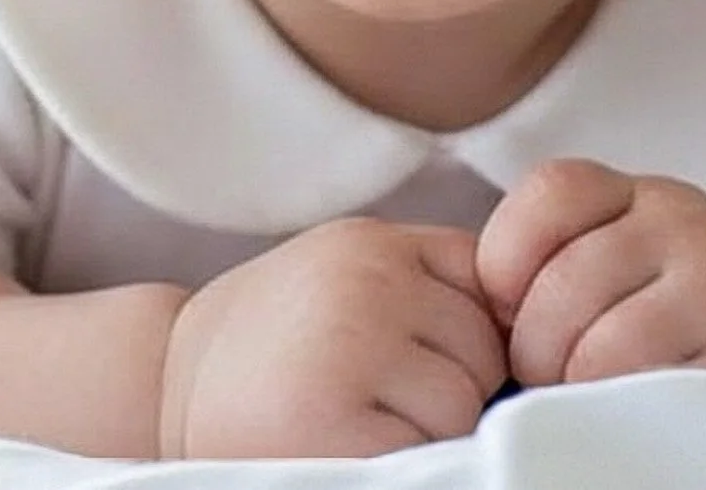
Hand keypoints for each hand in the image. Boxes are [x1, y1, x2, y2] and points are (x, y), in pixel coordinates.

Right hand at [157, 218, 507, 458]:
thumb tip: (539, 329)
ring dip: (431, 428)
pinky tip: (350, 445)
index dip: (476, 332)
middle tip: (378, 395)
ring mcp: (349, 348)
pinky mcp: (333, 424)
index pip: (493, 281)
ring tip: (359, 420)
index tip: (434, 358)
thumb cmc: (283, 341)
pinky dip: (402, 460)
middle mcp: (364, 282)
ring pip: (464, 402)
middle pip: (486, 347)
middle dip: (454, 383)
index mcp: (375, 244)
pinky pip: (427, 449)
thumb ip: (434, 282)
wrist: (167, 387)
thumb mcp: (352, 279)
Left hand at [475, 158, 705, 416]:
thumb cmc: (677, 305)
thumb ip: (551, 262)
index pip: (550, 194)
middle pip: (560, 288)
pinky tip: (638, 410)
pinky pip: (649, 395)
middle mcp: (684, 219)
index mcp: (640, 191)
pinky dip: (625, 414)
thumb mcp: (621, 252)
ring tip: (597, 395)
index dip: (507, 264)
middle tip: (555, 377)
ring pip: (597, 349)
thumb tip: (471, 327)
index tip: (515, 313)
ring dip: (578, 391)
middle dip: (537, 350)